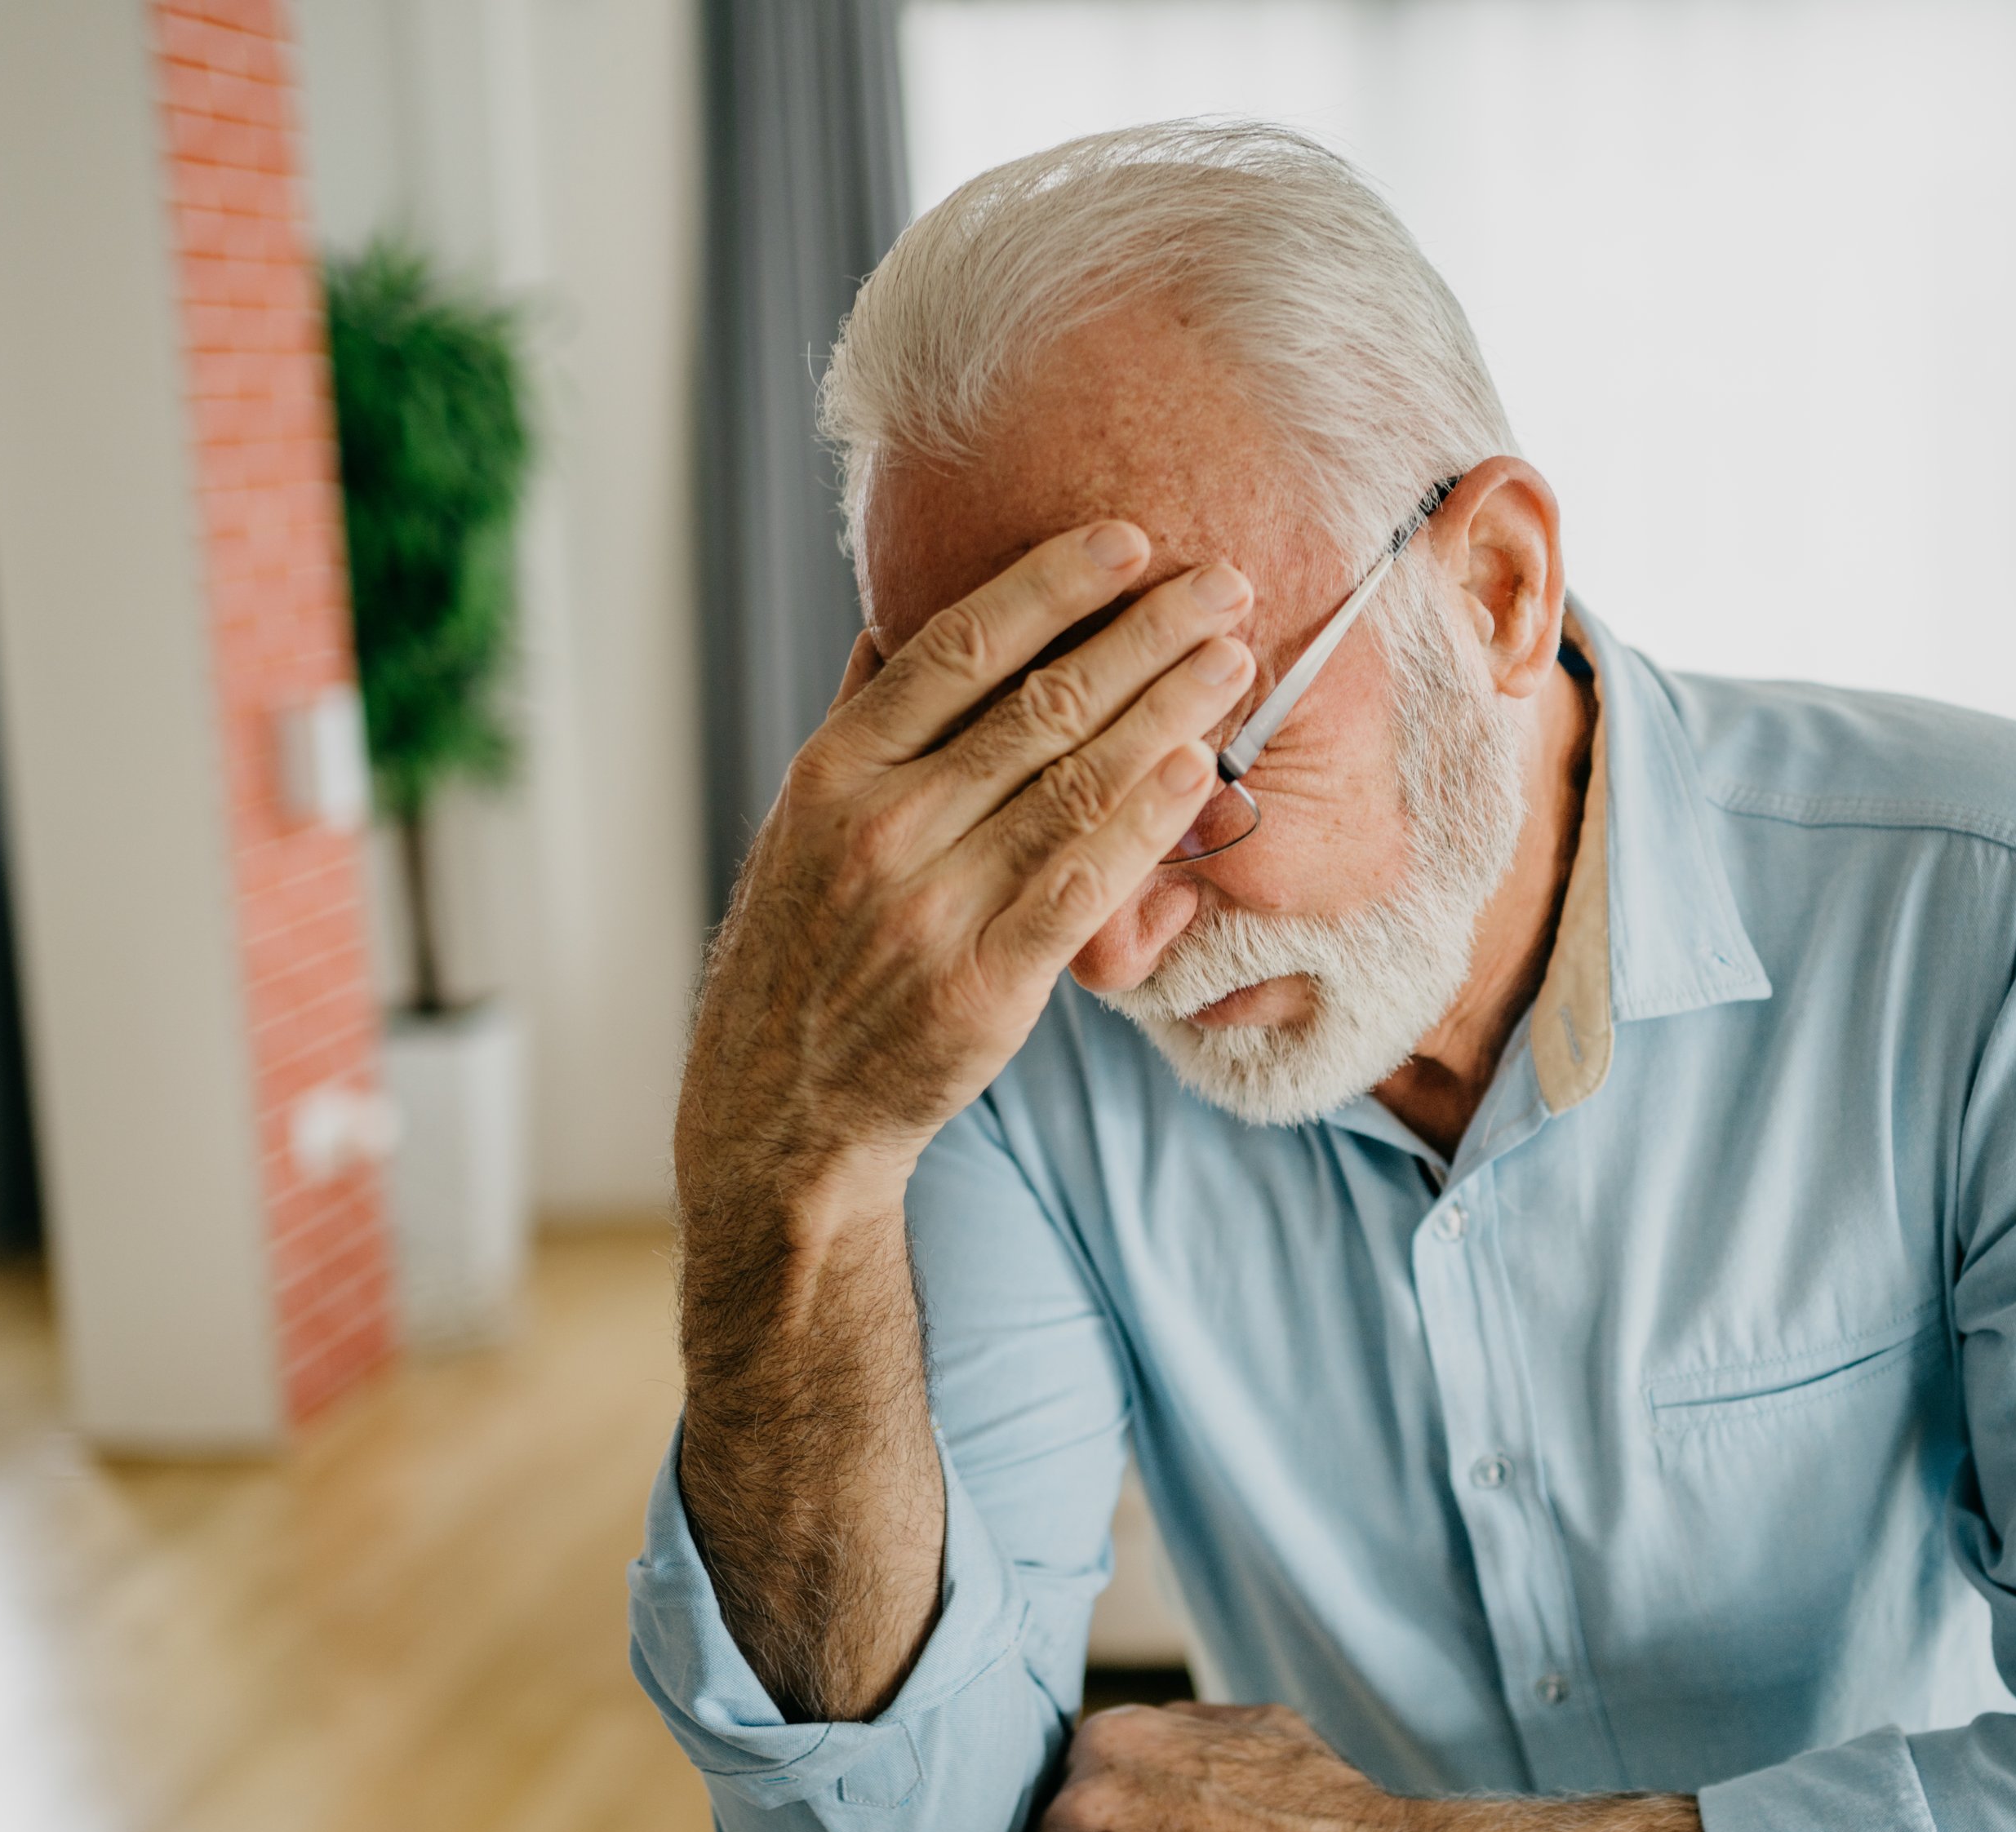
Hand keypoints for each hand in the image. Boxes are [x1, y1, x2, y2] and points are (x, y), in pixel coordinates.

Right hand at [680, 523, 1251, 1210]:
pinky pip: (1085, 884)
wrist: (782, 1107)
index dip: (1052, 586)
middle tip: (1224, 586)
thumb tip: (895, 616)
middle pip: (1037, 705)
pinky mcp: (986, 983)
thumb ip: (857, 720)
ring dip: (1168, 712)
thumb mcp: (800, 824)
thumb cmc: (805, 949)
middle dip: (1144, 636)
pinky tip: (1200, 770)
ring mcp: (935, 905)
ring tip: (1233, 661)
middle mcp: (883, 826)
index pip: (957, 648)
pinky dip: (1148, 821)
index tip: (1128, 540)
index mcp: (836, 771)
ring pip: (1074, 784)